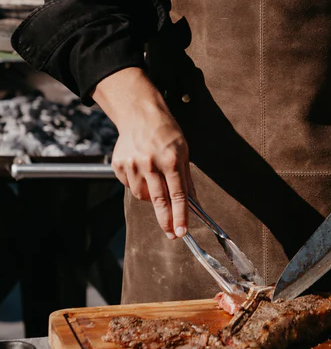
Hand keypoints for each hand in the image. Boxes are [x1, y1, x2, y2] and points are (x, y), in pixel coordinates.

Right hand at [112, 105, 194, 238]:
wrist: (140, 114)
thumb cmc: (166, 132)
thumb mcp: (184, 151)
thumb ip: (187, 178)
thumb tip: (193, 202)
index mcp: (170, 159)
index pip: (177, 194)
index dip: (180, 215)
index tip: (182, 231)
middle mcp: (150, 163)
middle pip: (159, 201)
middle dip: (166, 221)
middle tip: (172, 234)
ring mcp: (132, 164)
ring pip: (142, 196)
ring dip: (151, 196)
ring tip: (155, 179)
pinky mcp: (119, 165)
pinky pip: (130, 186)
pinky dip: (138, 184)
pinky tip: (142, 170)